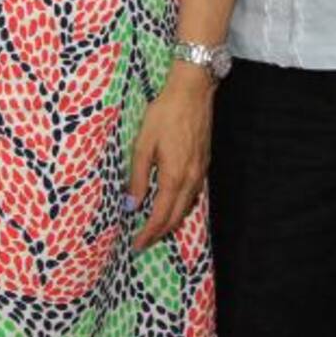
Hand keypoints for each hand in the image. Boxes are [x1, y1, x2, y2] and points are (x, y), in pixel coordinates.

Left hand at [127, 64, 213, 249]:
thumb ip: (138, 177)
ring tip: (155, 227)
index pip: (161, 215)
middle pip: (176, 217)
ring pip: (187, 207)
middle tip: (143, 242)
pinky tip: (173, 203)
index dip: (148, 234)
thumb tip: (131, 205)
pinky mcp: (204, 163)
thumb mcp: (143, 144)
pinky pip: (194, 194)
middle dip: (159, 233)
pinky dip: (182, 206)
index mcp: (174, 176)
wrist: (193, 91)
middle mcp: (191, 179)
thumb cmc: (165, 114)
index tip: (136, 245)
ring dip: (171, 221)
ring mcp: (200, 171)